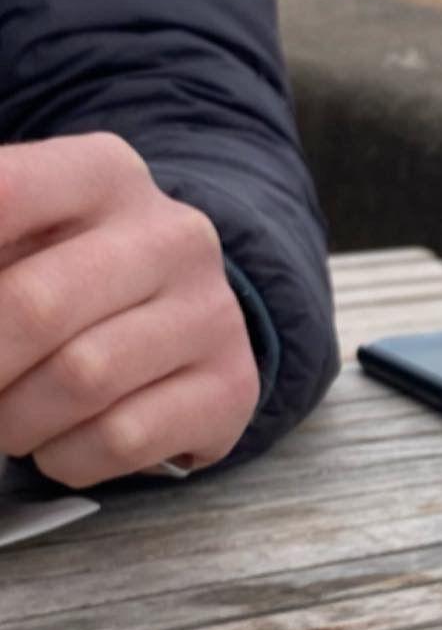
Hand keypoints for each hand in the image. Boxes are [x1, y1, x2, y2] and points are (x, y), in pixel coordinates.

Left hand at [0, 135, 259, 486]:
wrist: (181, 318)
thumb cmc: (69, 277)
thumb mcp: (18, 237)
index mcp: (104, 174)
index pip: (5, 193)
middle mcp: (173, 234)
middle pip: (34, 306)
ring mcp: (211, 310)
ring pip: (80, 379)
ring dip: (13, 419)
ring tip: (9, 414)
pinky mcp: (231, 384)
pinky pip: (121, 437)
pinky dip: (64, 455)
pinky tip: (63, 436)